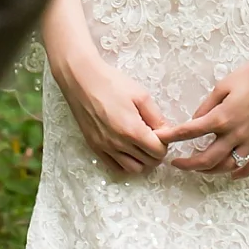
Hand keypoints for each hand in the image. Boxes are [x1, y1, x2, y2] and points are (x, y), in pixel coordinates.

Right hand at [53, 50, 171, 175]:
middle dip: (155, 151)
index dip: (164, 143)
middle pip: (148, 162)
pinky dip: (126, 162)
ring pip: (133, 169)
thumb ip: (156, 117)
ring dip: (142, 160)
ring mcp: (106, 148)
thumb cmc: (112, 83)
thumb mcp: (140, 95)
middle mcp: (119, 144)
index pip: (158, 151)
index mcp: (133, 131)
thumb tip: (166, 133)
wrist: (82, 80)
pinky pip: (116, 167)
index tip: (160, 132)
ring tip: (140, 144)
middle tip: (152, 136)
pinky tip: (127, 148)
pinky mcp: (95, 148)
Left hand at [158, 48, 248, 178]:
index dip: (172, 137)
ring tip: (201, 168)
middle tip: (176, 164)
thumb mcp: (223, 85)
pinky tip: (232, 173)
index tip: (160, 140)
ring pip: (229, 166)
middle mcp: (236, 132)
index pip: (190, 132)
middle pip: (207, 159)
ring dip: (212, 170)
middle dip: (188, 164)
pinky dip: (242, 173)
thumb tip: (195, 121)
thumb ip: (207, 106)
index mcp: (222, 116)